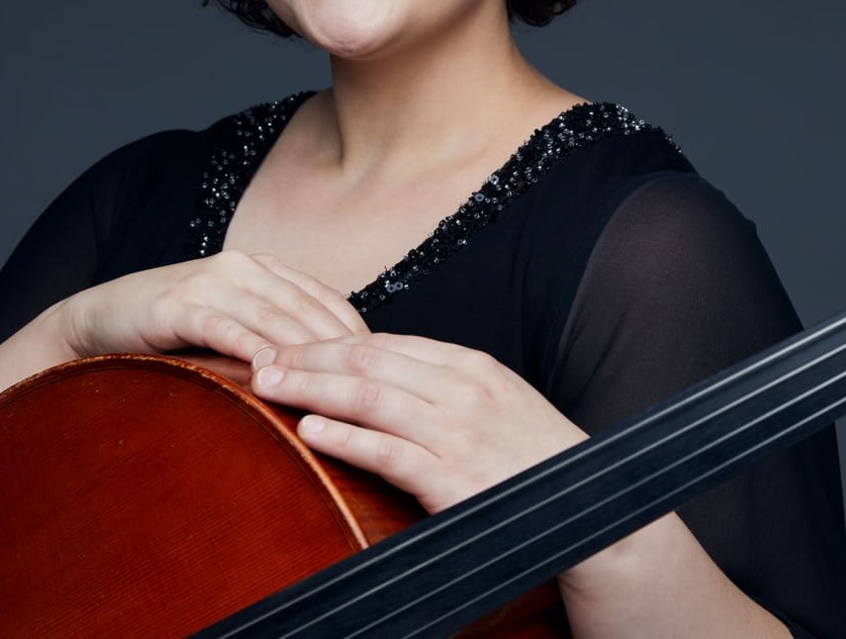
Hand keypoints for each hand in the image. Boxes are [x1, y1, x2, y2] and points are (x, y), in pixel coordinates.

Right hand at [53, 250, 365, 362]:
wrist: (96, 322)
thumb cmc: (171, 336)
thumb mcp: (233, 330)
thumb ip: (276, 340)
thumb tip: (332, 380)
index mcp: (265, 270)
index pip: (327, 303)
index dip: (359, 338)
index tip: (388, 373)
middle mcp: (245, 268)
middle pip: (308, 311)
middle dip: (344, 350)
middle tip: (375, 389)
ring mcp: (212, 281)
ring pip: (274, 319)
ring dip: (306, 354)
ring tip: (336, 389)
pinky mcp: (180, 302)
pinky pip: (226, 327)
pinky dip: (253, 350)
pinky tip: (273, 375)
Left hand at [249, 332, 587, 513]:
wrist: (589, 505)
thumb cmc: (534, 460)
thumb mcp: (496, 404)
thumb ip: (444, 388)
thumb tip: (383, 378)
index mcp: (471, 367)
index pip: (384, 344)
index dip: (327, 341)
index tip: (285, 343)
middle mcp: (463, 390)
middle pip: (367, 362)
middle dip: (306, 357)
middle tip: (257, 357)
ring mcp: (458, 433)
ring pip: (369, 398)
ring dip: (311, 388)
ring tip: (267, 386)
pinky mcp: (453, 478)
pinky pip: (388, 452)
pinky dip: (345, 438)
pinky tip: (309, 431)